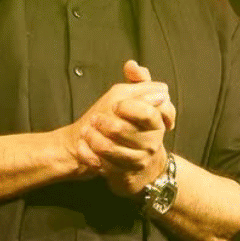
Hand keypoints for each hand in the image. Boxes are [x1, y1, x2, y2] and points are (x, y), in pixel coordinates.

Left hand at [84, 60, 176, 197]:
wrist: (128, 159)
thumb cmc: (131, 124)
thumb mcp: (136, 99)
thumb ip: (138, 80)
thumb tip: (131, 64)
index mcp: (157, 123)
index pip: (147, 113)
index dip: (127, 107)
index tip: (115, 105)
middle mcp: (151, 143)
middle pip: (124, 131)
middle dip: (104, 123)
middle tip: (94, 119)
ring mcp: (138, 161)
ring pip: (111, 150)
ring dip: (93, 139)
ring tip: (86, 132)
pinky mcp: (124, 176)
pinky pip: (102, 167)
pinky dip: (88, 156)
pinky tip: (82, 148)